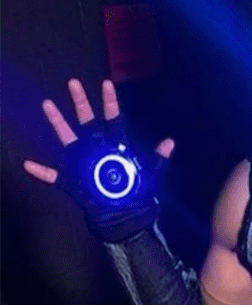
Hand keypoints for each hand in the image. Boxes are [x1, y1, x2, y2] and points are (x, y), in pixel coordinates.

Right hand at [24, 79, 174, 241]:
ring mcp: (85, 166)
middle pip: (88, 123)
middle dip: (81, 104)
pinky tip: (29, 165)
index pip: (114, 121)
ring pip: (69, 141)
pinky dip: (43, 172)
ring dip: (59, 124)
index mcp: (117, 148)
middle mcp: (98, 152)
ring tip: (48, 105)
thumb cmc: (140, 197)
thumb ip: (158, 159)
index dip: (110, 103)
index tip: (106, 84)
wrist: (128, 221)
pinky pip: (56, 177)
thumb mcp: (152, 177)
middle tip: (74, 82)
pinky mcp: (75, 184)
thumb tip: (169, 141)